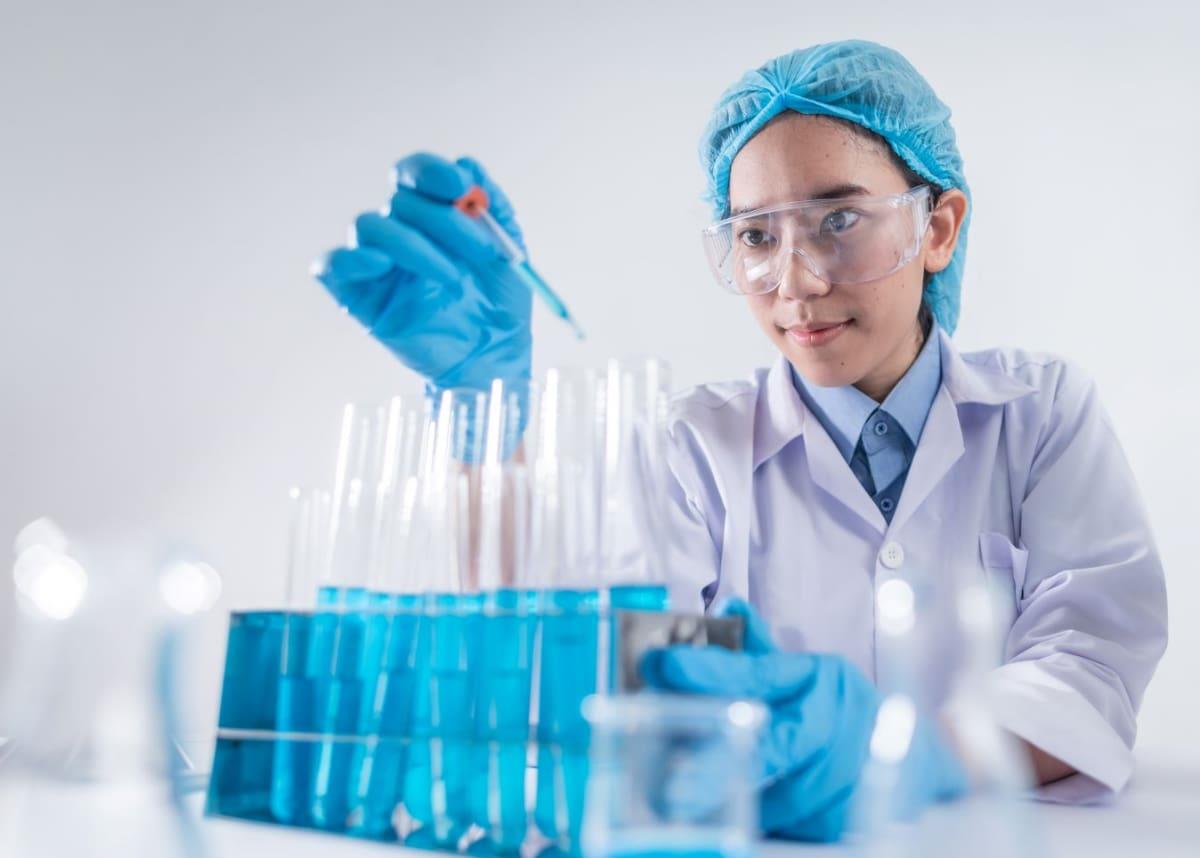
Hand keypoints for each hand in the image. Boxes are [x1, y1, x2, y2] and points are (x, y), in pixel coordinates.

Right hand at [314, 153, 531, 394]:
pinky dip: (351, 259)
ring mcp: (377, 264)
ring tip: (451, 276)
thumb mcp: (507, 251)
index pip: (414, 174)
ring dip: (413, 244)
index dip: (431, 172)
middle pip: (399, 199)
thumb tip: (467, 165)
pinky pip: (332, 265)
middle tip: (481, 251)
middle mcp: (400, 232)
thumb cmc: (497, 305)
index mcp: (431, 215)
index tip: (461, 188)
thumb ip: (493, 208)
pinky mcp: (359, 297)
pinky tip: (382, 266)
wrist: (493, 356)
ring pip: (369, 224)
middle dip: (443, 220)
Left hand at [640, 600, 967, 841]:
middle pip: (768, 747)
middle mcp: (831, 722)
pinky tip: (744, 817)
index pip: (754, 673)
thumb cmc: (842, 712)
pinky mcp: (851, 818)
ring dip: (734, 802)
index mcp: (815, 678)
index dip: (704, 670)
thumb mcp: (808, 674)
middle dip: (714, 767)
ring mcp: (845, 774)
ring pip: (776, 796)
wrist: (917, 760)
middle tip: (668, 787)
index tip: (657, 665)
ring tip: (695, 801)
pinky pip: (793, 826)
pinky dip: (765, 822)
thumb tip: (729, 607)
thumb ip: (762, 651)